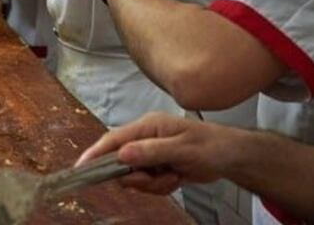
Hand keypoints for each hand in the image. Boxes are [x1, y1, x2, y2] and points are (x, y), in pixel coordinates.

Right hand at [76, 112, 236, 194]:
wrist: (231, 157)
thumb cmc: (211, 146)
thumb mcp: (183, 149)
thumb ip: (152, 151)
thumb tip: (122, 155)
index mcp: (148, 126)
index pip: (114, 139)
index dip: (95, 153)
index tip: (81, 168)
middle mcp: (145, 138)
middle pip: (123, 163)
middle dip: (139, 177)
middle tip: (161, 177)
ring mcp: (150, 152)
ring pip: (135, 176)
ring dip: (154, 183)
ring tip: (175, 175)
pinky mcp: (156, 165)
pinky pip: (147, 182)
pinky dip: (161, 186)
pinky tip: (177, 178)